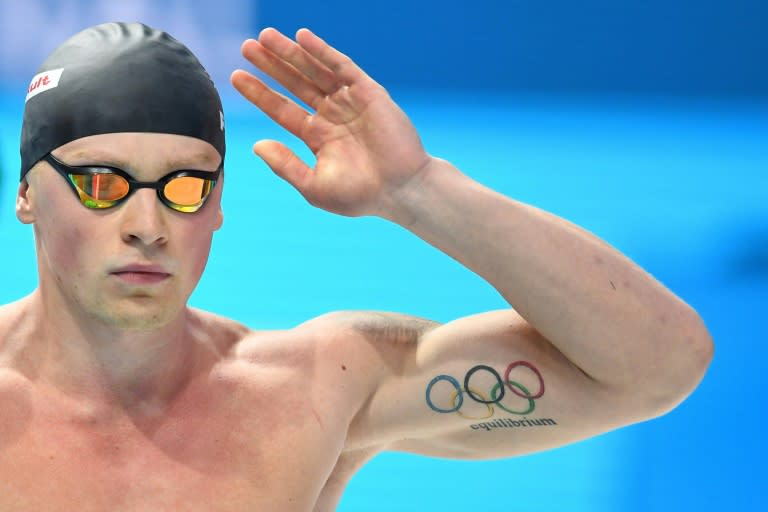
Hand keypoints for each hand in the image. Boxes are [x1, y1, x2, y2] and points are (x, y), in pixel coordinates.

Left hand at [231, 28, 431, 217]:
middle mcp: (332, 115)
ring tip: (265, 37)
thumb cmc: (360, 196)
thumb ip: (285, 165)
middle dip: (271, 65)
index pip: (282, 109)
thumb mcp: (314, 186)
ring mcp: (350, 102)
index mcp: (318, 136)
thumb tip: (257, 144)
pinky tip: (302, 37)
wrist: (400, 191)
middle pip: (295, 83)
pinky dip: (322, 51)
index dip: (260, 93)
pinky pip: (342, 67)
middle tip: (247, 46)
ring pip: (314, 71)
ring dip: (290, 53)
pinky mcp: (369, 93)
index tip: (236, 77)